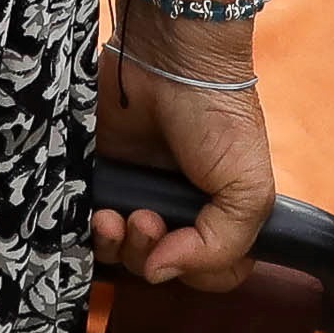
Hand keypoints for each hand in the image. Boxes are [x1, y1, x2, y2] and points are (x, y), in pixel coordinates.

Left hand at [90, 17, 270, 291]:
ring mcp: (134, 193)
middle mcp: (176, 208)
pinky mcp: (97, 178)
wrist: (168, 59)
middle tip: (146, 220)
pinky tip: (97, 212)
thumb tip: (160, 272)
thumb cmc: (218, 116)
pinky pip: (85, 225)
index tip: (180, 248)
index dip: (195, 272)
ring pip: (119, 253)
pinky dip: (89, 230)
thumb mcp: (248, 189)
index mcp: (220, 213)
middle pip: (158, 267)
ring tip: (117, 217)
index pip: (212, 273)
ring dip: (117, 247)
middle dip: (148, 255)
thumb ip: (221, 246)